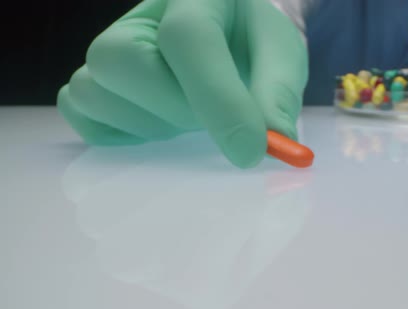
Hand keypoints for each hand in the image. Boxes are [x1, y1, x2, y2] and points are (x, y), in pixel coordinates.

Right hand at [58, 0, 307, 167]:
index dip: (217, 99)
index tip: (250, 150)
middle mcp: (142, 17)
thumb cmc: (256, 42)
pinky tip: (158, 123)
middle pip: (121, 61)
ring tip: (188, 115)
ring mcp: (111, 46)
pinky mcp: (97, 80)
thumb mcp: (283, 57)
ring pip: (92, 91)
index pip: (187, 37)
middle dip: (175, 109)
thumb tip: (274, 142)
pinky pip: (82, 114)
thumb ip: (277, 94)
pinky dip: (118, 132)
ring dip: (150, 123)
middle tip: (212, 119)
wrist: (233, 35)